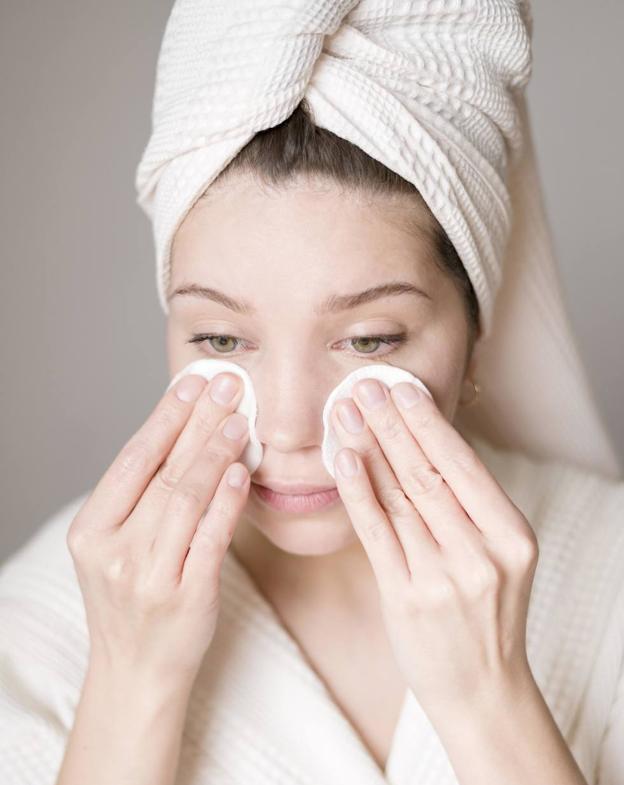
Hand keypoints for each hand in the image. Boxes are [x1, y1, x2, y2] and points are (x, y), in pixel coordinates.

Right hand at [67, 372, 250, 683]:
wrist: (136, 672)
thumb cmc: (131, 600)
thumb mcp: (117, 547)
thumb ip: (142, 497)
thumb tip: (186, 432)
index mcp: (91, 531)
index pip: (132, 459)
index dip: (166, 417)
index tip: (192, 383)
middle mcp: (114, 552)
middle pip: (162, 470)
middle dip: (199, 422)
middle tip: (228, 385)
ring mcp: (150, 576)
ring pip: (186, 498)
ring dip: (216, 452)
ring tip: (240, 419)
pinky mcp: (187, 597)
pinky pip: (211, 537)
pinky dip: (228, 500)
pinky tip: (242, 470)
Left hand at [329, 378, 538, 712]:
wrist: (482, 689)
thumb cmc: (486, 614)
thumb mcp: (498, 557)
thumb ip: (468, 507)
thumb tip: (420, 442)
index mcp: (513, 536)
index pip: (464, 465)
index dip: (428, 423)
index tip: (402, 388)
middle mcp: (483, 555)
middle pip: (428, 474)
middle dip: (392, 424)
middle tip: (364, 386)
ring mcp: (444, 578)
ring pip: (400, 497)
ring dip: (369, 448)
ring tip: (347, 411)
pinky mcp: (407, 598)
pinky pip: (378, 534)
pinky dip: (359, 492)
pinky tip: (344, 459)